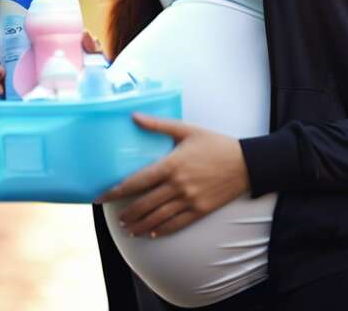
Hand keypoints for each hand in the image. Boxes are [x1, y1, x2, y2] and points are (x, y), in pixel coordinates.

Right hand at [0, 28, 102, 97]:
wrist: (92, 95)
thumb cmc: (87, 71)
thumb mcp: (90, 58)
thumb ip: (91, 48)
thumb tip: (85, 35)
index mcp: (34, 44)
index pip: (10, 35)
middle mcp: (23, 59)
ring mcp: (20, 79)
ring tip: (0, 77)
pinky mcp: (20, 96)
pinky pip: (3, 93)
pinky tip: (2, 93)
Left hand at [93, 113, 250, 237]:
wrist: (245, 163)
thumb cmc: (215, 144)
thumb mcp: (187, 130)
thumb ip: (158, 125)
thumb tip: (133, 116)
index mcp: (171, 164)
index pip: (137, 181)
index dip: (116, 191)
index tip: (102, 197)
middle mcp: (177, 185)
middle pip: (144, 204)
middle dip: (127, 213)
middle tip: (116, 218)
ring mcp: (189, 200)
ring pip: (157, 218)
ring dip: (139, 225)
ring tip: (127, 229)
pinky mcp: (200, 211)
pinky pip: (176, 224)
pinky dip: (160, 230)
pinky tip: (150, 233)